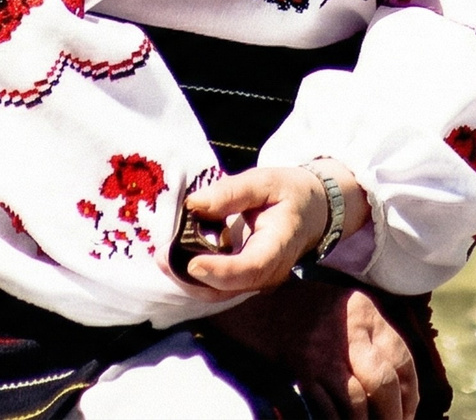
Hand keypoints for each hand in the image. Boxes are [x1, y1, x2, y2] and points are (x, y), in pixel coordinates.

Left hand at [177, 164, 327, 292]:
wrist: (313, 211)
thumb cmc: (290, 193)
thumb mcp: (265, 181)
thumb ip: (231, 192)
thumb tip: (194, 205)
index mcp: (281, 245)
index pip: (253, 267)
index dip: (222, 271)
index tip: (192, 263)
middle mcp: (271, 272)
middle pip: (230, 288)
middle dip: (193, 278)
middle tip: (162, 256)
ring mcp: (259, 280)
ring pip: (221, 293)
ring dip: (189, 280)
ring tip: (163, 257)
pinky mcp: (247, 279)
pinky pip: (220, 287)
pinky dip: (195, 276)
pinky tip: (176, 258)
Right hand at [204, 279, 418, 419]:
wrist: (252, 299)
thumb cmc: (302, 307)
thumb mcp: (344, 306)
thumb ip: (370, 335)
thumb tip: (394, 380)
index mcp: (366, 311)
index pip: (402, 358)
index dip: (410, 393)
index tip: (409, 412)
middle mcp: (350, 330)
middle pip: (384, 383)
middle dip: (393, 414)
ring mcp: (324, 351)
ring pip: (358, 400)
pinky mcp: (302, 368)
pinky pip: (328, 407)